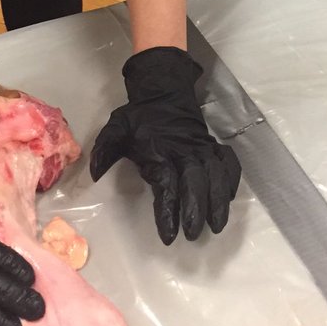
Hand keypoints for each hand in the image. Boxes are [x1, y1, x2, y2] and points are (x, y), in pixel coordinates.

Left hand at [90, 47, 241, 243]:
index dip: (169, 212)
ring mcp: (202, 147)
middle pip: (196, 182)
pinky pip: (229, 162)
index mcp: (160, 151)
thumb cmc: (138, 116)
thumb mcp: (115, 129)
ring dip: (219, 200)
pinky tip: (230, 198)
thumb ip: (104, 151)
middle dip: (197, 210)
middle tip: (194, 234)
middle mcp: (185, 151)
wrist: (163, 90)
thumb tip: (94, 175)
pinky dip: (232, 179)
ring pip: (216, 175)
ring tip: (217, 225)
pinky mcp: (212, 145)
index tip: (168, 235)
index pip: (167, 186)